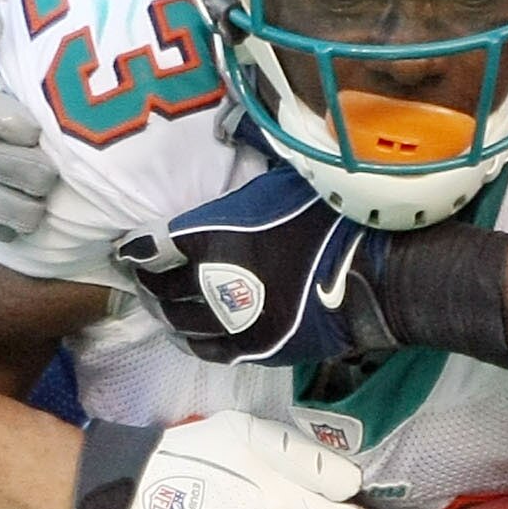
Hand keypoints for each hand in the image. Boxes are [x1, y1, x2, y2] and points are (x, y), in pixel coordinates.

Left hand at [115, 167, 398, 368]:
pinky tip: (184, 336)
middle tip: (142, 276)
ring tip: (160, 304)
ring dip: (166, 312)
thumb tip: (223, 158)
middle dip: (147, 281)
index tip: (129, 247)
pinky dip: (191, 342)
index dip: (136, 248)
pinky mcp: (256, 349)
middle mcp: (212, 283)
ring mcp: (233, 322)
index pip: (154, 246)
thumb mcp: (283, 182)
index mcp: (214, 236)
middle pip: (161, 287)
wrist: (378, 274)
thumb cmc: (335, 217)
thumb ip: (244, 184)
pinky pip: (210, 350)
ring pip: (180, 322)